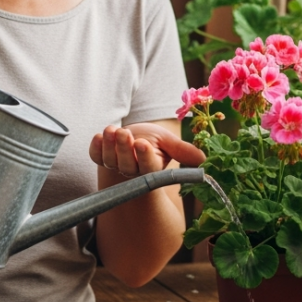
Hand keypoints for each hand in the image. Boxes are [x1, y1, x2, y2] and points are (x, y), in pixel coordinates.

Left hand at [88, 122, 205, 176]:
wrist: (135, 137)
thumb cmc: (155, 140)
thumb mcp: (170, 143)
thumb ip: (184, 152)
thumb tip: (205, 159)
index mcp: (151, 169)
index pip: (148, 167)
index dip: (145, 156)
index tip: (142, 143)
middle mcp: (132, 171)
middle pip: (127, 165)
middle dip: (124, 148)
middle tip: (124, 133)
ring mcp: (115, 165)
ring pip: (110, 160)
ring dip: (109, 145)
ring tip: (111, 129)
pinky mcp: (101, 158)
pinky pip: (96, 156)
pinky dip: (95, 147)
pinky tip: (98, 136)